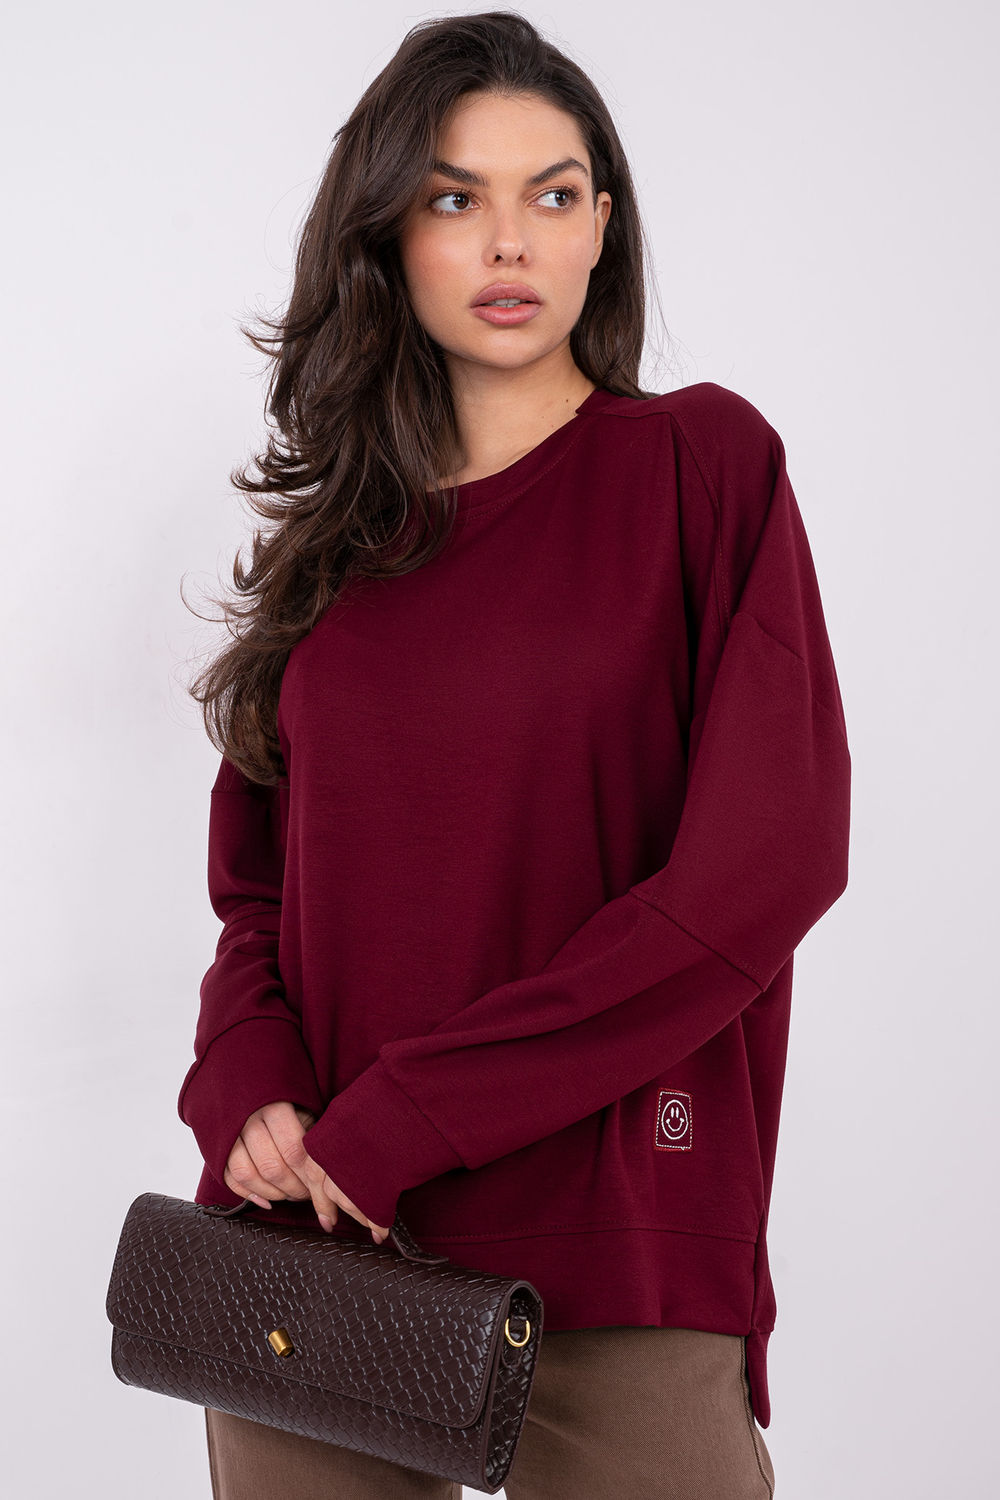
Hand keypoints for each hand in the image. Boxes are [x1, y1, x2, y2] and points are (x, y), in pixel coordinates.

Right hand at [223, 1100, 391, 1242]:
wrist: (247, 1071)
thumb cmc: (286, 1090)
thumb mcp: (304, 1101)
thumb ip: (313, 1130)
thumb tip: (333, 1169)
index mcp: (273, 1103)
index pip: (294, 1151)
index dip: (309, 1175)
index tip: (320, 1184)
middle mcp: (247, 1118)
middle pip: (272, 1167)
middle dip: (294, 1188)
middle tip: (307, 1193)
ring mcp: (228, 1132)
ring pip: (247, 1175)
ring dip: (272, 1193)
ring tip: (289, 1194)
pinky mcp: (215, 1145)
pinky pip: (229, 1177)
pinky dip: (247, 1194)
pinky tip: (267, 1200)